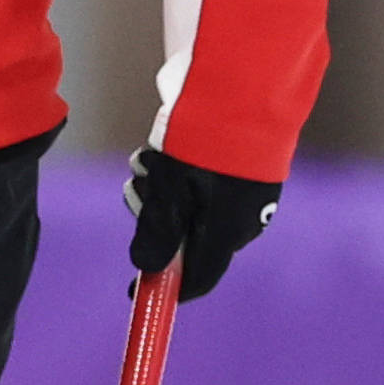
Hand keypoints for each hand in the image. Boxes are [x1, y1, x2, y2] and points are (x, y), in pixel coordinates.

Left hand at [126, 148, 281, 297]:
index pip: (198, 280)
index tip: (136, 290)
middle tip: (139, 188)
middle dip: (155, 218)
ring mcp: (247, 197)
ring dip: (162, 190)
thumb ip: (157, 234)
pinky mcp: (246, 173)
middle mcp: (242, 223)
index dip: (165, 288)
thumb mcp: (171, 191)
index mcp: (227, 235)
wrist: (246, 94)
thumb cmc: (206, 146)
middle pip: (187, 239)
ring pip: (192, 208)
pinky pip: (206, 187)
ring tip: (151, 159)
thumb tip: (145, 268)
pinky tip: (167, 147)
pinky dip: (181, 175)